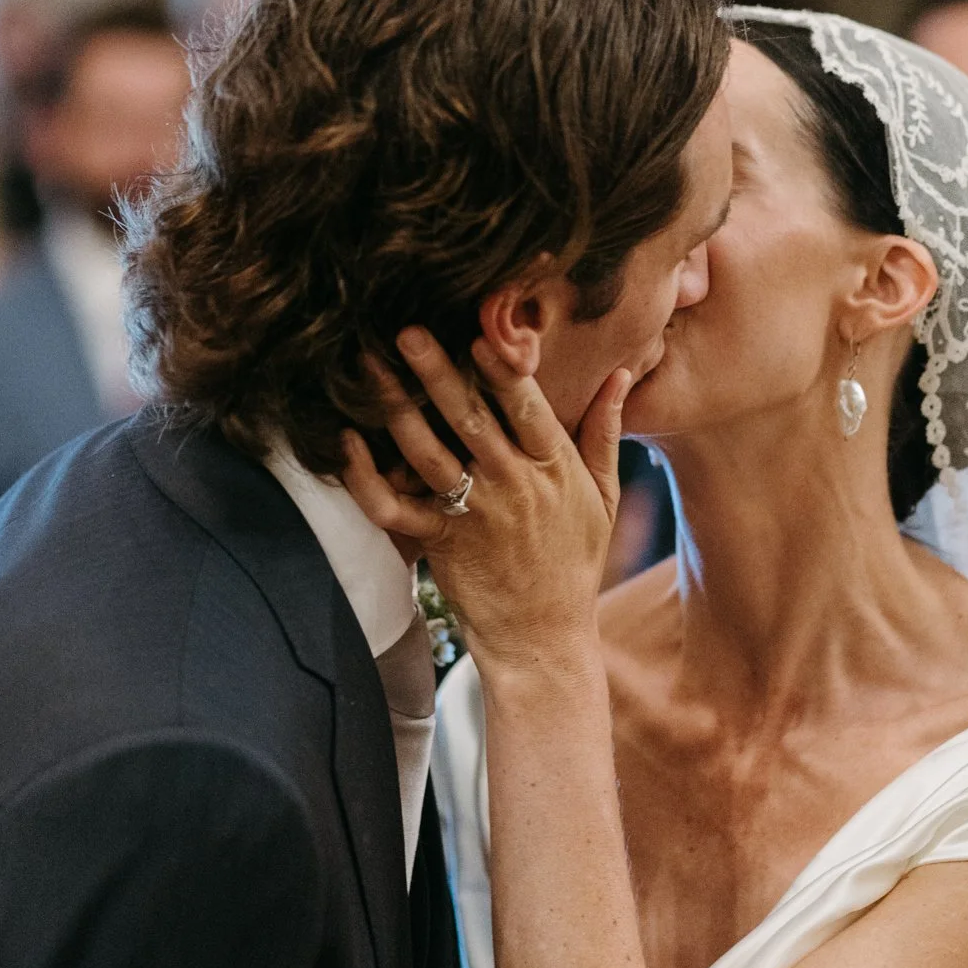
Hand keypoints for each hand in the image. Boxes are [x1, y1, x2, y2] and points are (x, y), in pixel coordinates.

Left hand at [342, 328, 628, 675]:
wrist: (543, 637)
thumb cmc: (573, 562)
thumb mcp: (604, 496)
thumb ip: (605, 432)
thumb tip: (620, 373)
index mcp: (553, 468)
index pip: (529, 407)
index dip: (503, 369)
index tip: (481, 330)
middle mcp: (512, 486)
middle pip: (469, 419)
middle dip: (437, 372)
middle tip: (406, 331)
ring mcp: (472, 514)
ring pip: (426, 453)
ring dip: (395, 408)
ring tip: (370, 369)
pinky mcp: (438, 541)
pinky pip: (393, 505)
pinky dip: (365, 474)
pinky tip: (347, 441)